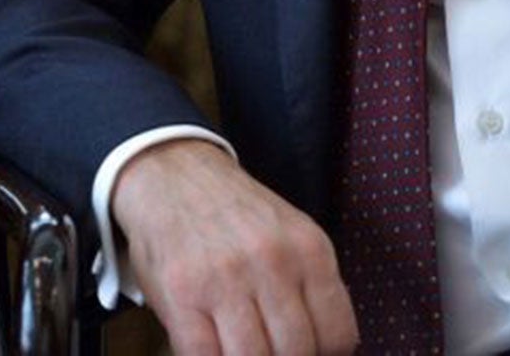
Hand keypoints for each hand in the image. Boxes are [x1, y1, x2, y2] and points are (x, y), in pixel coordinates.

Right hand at [114, 140, 356, 355]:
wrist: (170, 172)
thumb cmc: (231, 212)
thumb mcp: (289, 233)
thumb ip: (309, 286)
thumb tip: (323, 350)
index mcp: (308, 249)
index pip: (338, 337)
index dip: (322, 354)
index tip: (304, 349)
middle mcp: (271, 262)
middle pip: (296, 352)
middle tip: (266, 346)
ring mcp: (224, 278)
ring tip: (236, 344)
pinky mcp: (182, 293)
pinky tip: (208, 345)